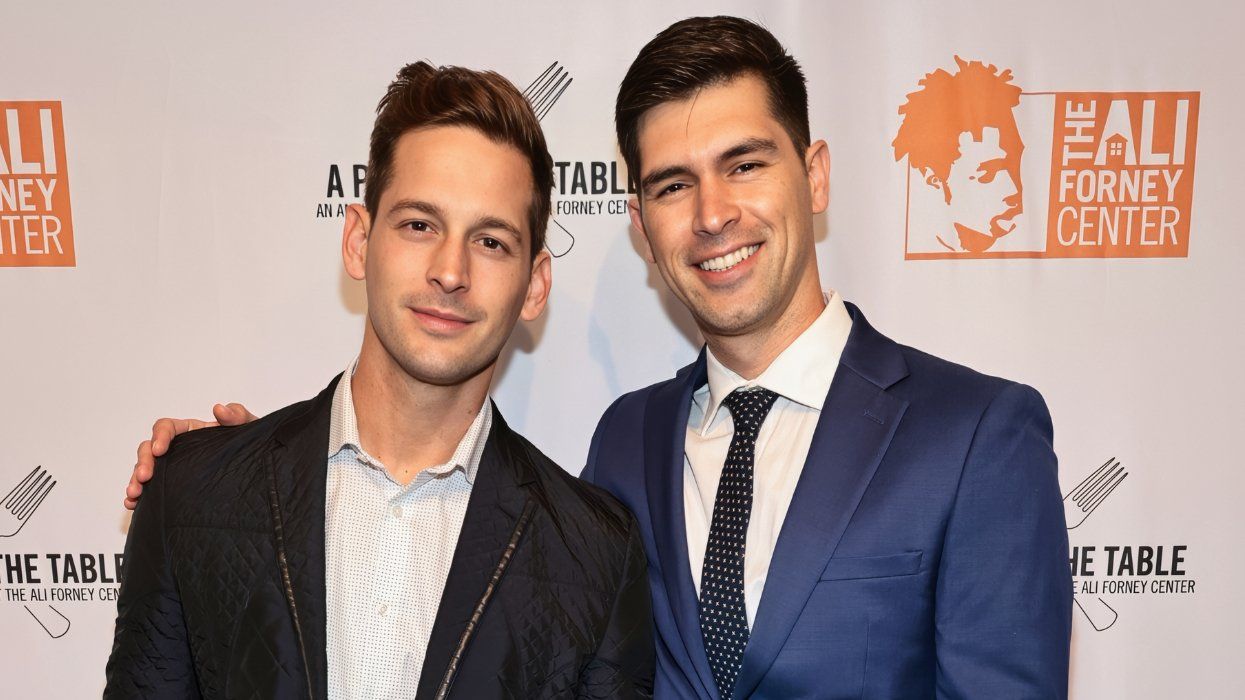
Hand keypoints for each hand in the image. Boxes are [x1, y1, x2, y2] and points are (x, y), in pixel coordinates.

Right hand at [124, 403, 257, 509]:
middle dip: (142, 462)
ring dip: (135, 481)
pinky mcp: (174, 487)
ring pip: (146, 471)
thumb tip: (219, 409)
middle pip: (149, 450)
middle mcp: (178, 449)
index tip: (160, 450)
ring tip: (133, 495)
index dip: (159, 436)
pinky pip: (152, 491)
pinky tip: (135, 505)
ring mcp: (174, 469)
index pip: (166, 427)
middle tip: (144, 478)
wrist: (255, 471)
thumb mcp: (248, 427)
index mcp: (190, 431)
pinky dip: (141, 497)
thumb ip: (238, 415)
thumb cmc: (250, 445)